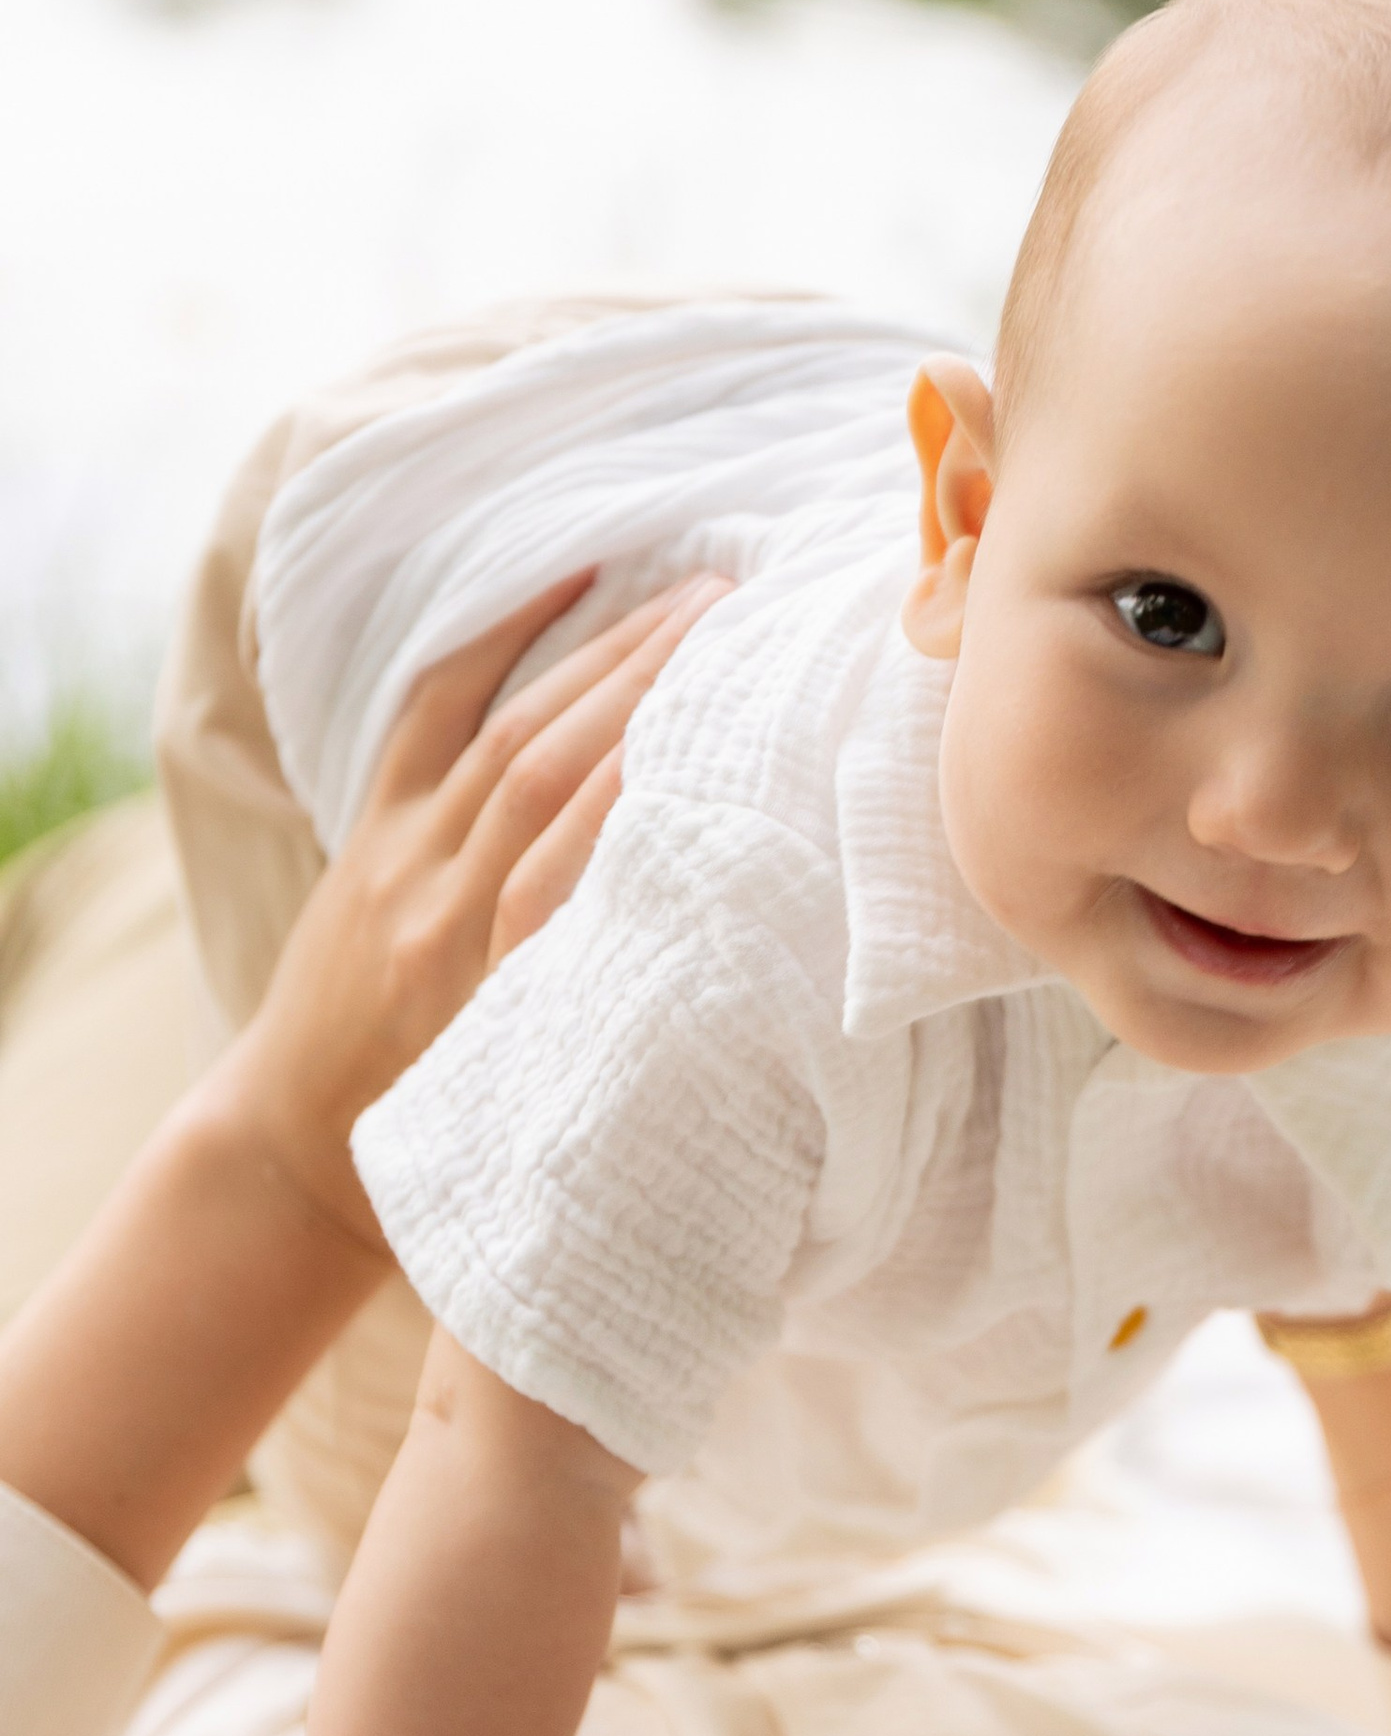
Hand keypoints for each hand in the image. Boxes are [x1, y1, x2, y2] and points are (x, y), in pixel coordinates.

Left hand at [230, 566, 728, 1248]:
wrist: (290, 1153)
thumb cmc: (441, 1147)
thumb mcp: (535, 1096)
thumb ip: (614, 1025)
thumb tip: (756, 965)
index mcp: (489, 985)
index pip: (583, 856)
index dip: (658, 776)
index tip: (744, 716)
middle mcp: (440, 909)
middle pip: (553, 770)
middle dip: (648, 682)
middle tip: (739, 612)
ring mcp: (398, 861)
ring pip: (507, 733)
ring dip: (600, 655)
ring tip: (688, 597)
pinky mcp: (372, 832)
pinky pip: (428, 714)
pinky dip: (498, 640)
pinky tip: (565, 582)